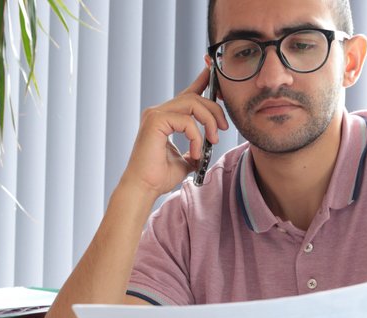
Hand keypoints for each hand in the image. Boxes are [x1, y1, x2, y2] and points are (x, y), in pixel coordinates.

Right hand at [117, 66, 228, 197]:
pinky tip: (195, 153)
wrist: (143, 188)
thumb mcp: (184, 161)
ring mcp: (155, 114)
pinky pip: (187, 121)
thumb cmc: (158, 177)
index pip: (187, 94)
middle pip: (195, 97)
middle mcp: (158, 112)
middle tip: (223, 129)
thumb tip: (205, 151)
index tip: (218, 79)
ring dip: (210, 121)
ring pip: (193, 103)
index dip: (203, 82)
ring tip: (214, 139)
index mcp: (165, 118)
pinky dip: (196, 137)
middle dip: (214, 110)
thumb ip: (194, 150)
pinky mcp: (155, 121)